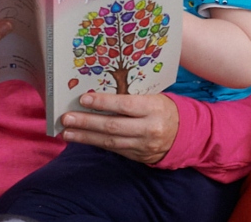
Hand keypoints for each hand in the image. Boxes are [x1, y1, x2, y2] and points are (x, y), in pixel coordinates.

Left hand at [59, 92, 177, 163]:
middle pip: (113, 126)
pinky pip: (114, 150)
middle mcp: (149, 128)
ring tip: (67, 132)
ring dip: (85, 137)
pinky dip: (95, 144)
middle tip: (66, 118)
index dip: (103, 103)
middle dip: (87, 122)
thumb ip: (129, 96)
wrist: (183, 133)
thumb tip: (97, 93)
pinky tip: (81, 139)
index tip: (83, 99)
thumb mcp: (152, 96)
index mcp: (154, 108)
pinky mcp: (138, 156)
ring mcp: (143, 145)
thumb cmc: (161, 108)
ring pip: (110, 142)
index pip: (125, 105)